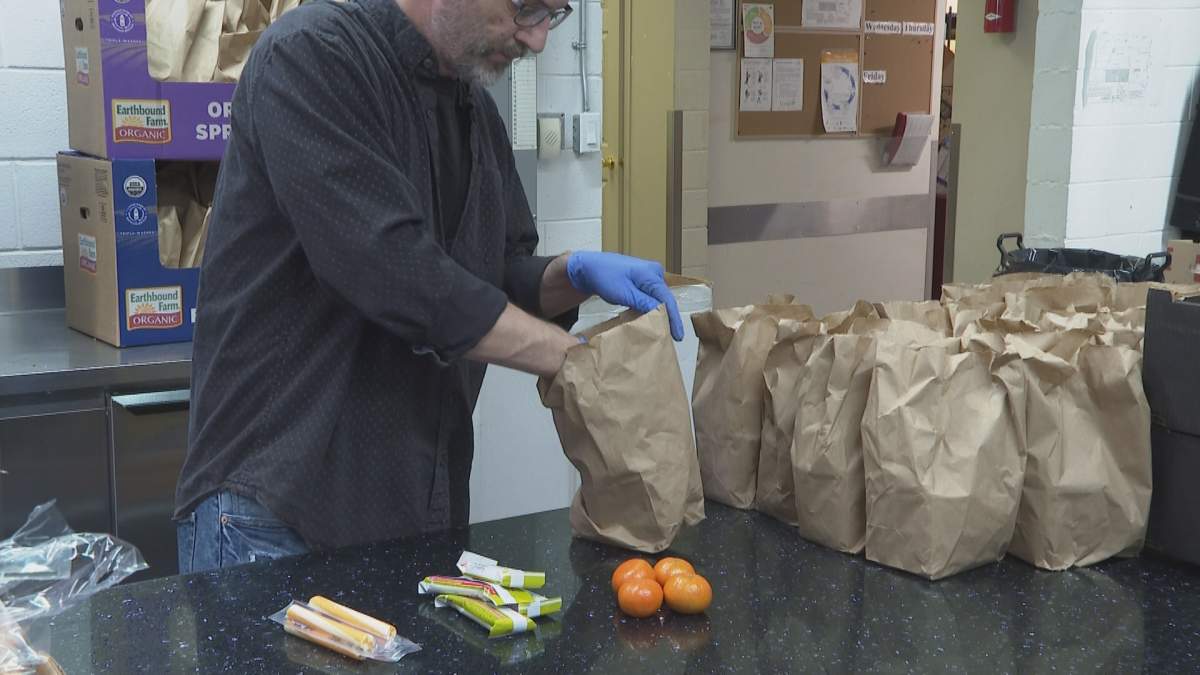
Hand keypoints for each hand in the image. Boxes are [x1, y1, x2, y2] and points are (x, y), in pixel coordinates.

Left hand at [566, 251, 683, 340]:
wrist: (589, 267)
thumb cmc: (604, 277)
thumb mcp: (624, 293)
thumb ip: (643, 304)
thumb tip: (660, 315)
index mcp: (651, 274)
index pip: (668, 300)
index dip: (674, 319)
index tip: (678, 336)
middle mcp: (654, 272)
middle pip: (665, 299)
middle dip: (668, 317)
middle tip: (671, 338)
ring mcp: (648, 275)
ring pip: (657, 298)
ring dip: (659, 313)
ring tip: (663, 332)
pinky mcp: (641, 279)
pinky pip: (650, 296)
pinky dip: (650, 308)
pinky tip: (650, 320)